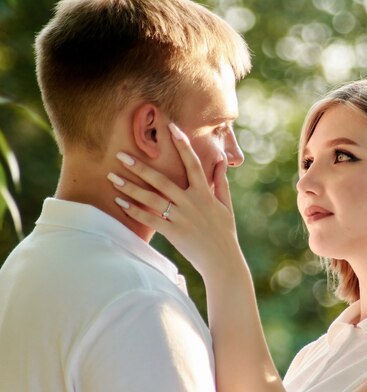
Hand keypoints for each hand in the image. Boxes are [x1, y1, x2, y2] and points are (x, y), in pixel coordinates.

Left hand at [107, 123, 240, 274]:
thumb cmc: (225, 232)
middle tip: (121, 154)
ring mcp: (181, 217)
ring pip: (152, 198)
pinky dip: (134, 211)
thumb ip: (221, 182)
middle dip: (141, 166)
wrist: (223, 261)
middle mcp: (192, 202)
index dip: (183, 145)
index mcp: (205, 193)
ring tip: (112, 177)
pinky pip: (150, 219)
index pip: (193, 164)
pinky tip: (119, 202)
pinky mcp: (173, 232)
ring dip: (130, 187)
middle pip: (162, 180)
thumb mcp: (226, 205)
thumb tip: (223, 161)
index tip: (172, 128)